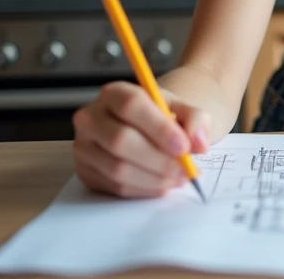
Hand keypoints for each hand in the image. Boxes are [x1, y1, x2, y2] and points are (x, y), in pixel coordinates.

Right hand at [72, 81, 212, 197]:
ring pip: (117, 168)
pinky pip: (115, 187)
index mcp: (114, 93)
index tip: (184, 146)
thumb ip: (196, 120)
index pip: (131, 106)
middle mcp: (91, 118)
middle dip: (158, 159)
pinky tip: (164, 183)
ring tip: (180, 177)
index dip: (159, 128)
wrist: (145, 128)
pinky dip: (144, 189)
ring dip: (154, 178)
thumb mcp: (182, 108)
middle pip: (120, 140)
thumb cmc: (162, 117)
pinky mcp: (86, 172)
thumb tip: (199, 143)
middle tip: (185, 168)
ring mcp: (84, 147)